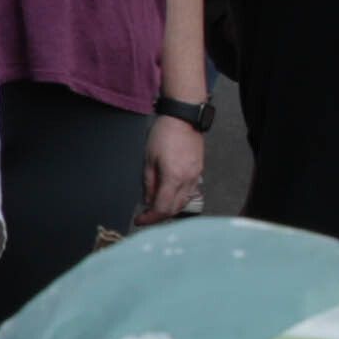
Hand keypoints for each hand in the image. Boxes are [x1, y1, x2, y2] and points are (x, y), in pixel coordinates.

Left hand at [143, 109, 209, 224]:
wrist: (184, 118)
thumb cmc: (164, 134)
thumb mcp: (148, 159)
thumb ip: (148, 183)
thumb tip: (148, 201)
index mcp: (174, 177)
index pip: (162, 208)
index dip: (150, 218)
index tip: (139, 220)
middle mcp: (188, 180)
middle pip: (174, 209)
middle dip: (159, 216)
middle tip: (145, 216)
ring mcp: (196, 176)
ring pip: (183, 202)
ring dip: (169, 209)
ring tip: (155, 208)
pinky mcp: (199, 171)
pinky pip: (189, 192)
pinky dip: (177, 199)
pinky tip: (168, 196)